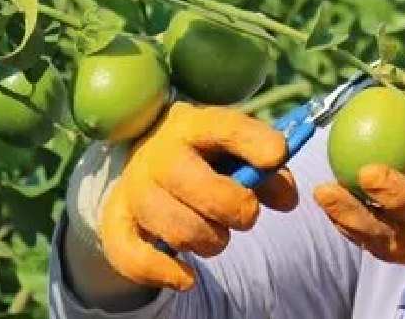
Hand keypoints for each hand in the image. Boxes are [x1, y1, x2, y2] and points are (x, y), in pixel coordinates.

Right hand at [68, 102, 297, 289]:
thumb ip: (270, 174)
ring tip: (216, 236)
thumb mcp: (240, 154)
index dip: (252, 141)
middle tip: (246, 213)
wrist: (151, 161)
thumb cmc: (209, 158)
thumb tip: (287, 199)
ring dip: (209, 242)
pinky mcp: (116, 221)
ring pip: (176, 228)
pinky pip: (133, 256)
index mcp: (194, 126)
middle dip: (235, 208)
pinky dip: (164, 272)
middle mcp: (159, 154)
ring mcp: (134, 188)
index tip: (277, 155)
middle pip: (196, 184)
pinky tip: (187, 277)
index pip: (223, 127)